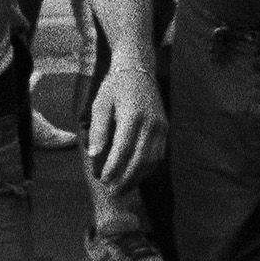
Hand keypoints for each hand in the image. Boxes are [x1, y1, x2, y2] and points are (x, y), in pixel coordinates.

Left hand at [84, 60, 165, 188]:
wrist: (139, 69)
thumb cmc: (115, 86)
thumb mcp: (100, 103)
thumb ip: (99, 129)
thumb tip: (94, 155)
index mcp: (133, 115)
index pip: (123, 149)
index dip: (113, 168)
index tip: (103, 180)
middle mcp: (151, 123)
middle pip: (140, 159)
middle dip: (126, 179)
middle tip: (112, 192)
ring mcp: (161, 126)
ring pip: (152, 160)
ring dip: (138, 177)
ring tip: (123, 188)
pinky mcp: (165, 128)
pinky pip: (159, 154)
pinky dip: (148, 168)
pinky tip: (136, 176)